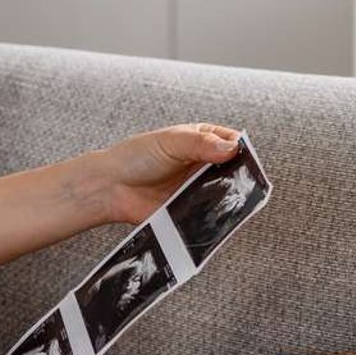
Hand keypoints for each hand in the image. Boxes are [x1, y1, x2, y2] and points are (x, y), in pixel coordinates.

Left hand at [98, 122, 243, 225]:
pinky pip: (211, 213)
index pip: (233, 141)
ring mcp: (199, 188)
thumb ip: (201, 143)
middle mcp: (204, 164)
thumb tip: (233, 148)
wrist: (111, 187)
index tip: (244, 158)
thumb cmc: (136, 156)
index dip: (242, 150)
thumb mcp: (171, 142)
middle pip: (234, 169)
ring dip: (230, 195)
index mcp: (202, 140)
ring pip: (225, 192)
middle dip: (240, 175)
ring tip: (230, 198)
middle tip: (241, 182)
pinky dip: (216, 214)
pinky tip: (217, 214)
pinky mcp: (192, 209)